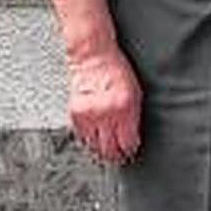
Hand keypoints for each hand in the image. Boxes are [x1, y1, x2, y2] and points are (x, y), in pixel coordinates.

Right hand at [68, 44, 142, 164]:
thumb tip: (132, 140)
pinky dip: (88, 138)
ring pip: (94, 147)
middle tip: (118, 154)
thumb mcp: (135, 92)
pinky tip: (94, 132)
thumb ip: (133, 118)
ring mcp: (90, 114)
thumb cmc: (116, 70)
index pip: (127, 143)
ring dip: (101, 148)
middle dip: (115, 155)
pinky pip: (82, 137)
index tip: (129, 151)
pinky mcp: (75, 113)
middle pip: (109, 150)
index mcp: (125, 107)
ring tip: (106, 142)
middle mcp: (107, 112)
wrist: (93, 55)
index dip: (129, 150)